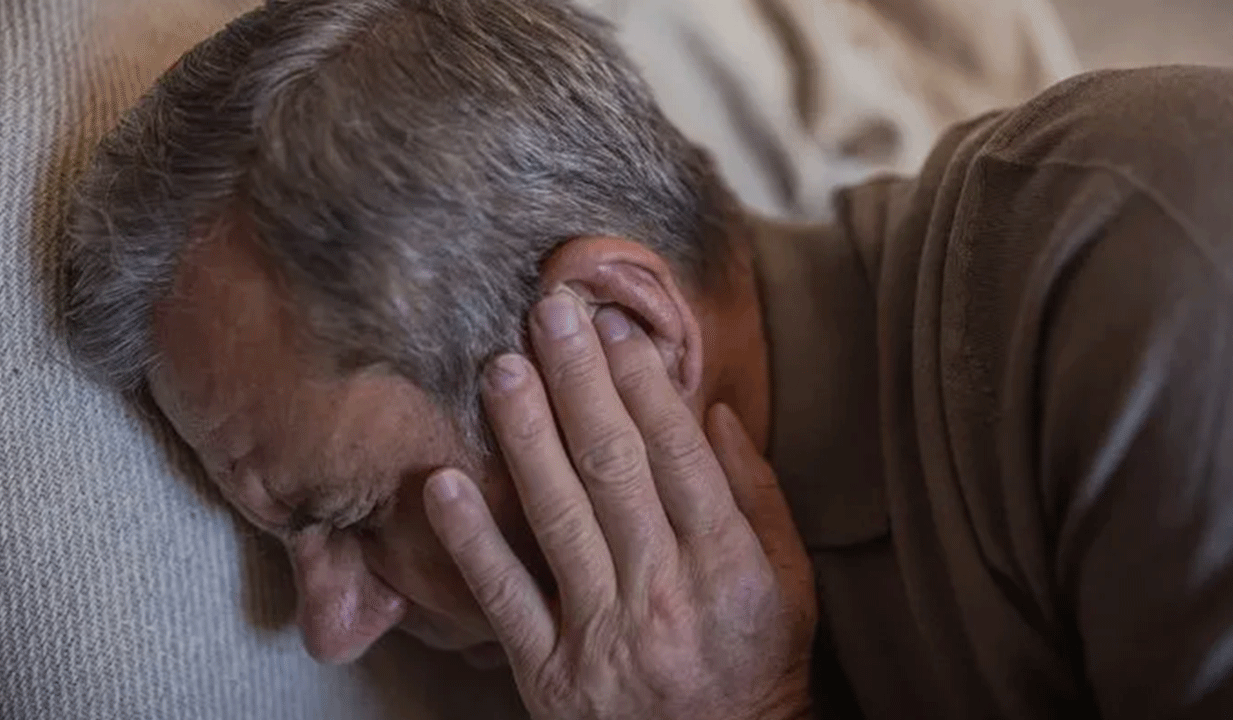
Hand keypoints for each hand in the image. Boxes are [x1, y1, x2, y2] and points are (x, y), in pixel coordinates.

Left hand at [422, 288, 815, 719]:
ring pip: (558, 518)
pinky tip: (442, 483)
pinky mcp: (548, 673)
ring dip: (525, 436)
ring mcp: (601, 633)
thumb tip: (713, 411)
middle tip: (547, 313)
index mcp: (727, 565)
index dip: (644, 385)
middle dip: (579, 383)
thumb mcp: (790, 583)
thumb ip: (757, 496)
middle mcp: (663, 592)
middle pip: (614, 470)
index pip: (678, 457)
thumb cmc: (755, 663)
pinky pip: (504, 598)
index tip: (614, 328)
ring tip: (500, 368)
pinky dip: (472, 541)